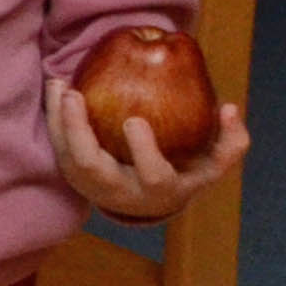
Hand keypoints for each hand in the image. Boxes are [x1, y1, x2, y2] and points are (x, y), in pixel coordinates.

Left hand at [52, 81, 249, 222]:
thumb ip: (231, 142)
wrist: (143, 200)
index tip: (135, 120)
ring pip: (66, 154)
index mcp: (157, 191)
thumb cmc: (183, 174)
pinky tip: (58, 86)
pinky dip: (54, 115)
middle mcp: (119, 191)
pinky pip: (57, 143)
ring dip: (59, 119)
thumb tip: (231, 108)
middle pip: (91, 167)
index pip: (152, 177)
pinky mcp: (71, 172)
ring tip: (62, 85)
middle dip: (79, 131)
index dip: (143, 151)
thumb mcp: (210, 166)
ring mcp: (90, 183)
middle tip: (77, 95)